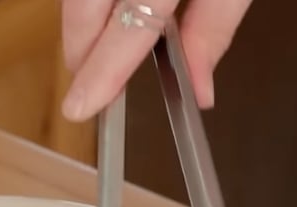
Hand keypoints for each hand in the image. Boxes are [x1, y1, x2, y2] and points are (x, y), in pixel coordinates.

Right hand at [60, 0, 251, 121]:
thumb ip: (215, 26)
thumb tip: (198, 90)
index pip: (128, 28)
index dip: (102, 71)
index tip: (82, 106)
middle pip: (83, 9)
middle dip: (81, 51)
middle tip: (92, 86)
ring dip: (86, 23)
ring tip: (109, 42)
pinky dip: (90, 1)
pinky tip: (111, 9)